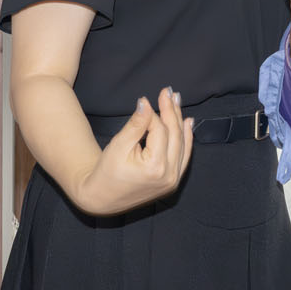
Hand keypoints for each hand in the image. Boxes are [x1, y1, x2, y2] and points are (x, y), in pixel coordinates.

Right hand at [70, 89, 193, 215]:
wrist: (103, 198)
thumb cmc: (106, 172)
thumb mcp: (118, 145)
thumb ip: (135, 125)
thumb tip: (145, 103)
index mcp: (155, 167)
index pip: (159, 131)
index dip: (152, 114)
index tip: (146, 99)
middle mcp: (169, 175)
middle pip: (174, 135)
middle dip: (171, 111)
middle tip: (168, 91)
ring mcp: (173, 180)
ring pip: (181, 143)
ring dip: (179, 120)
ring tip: (177, 100)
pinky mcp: (173, 181)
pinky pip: (183, 156)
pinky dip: (186, 138)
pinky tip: (187, 122)